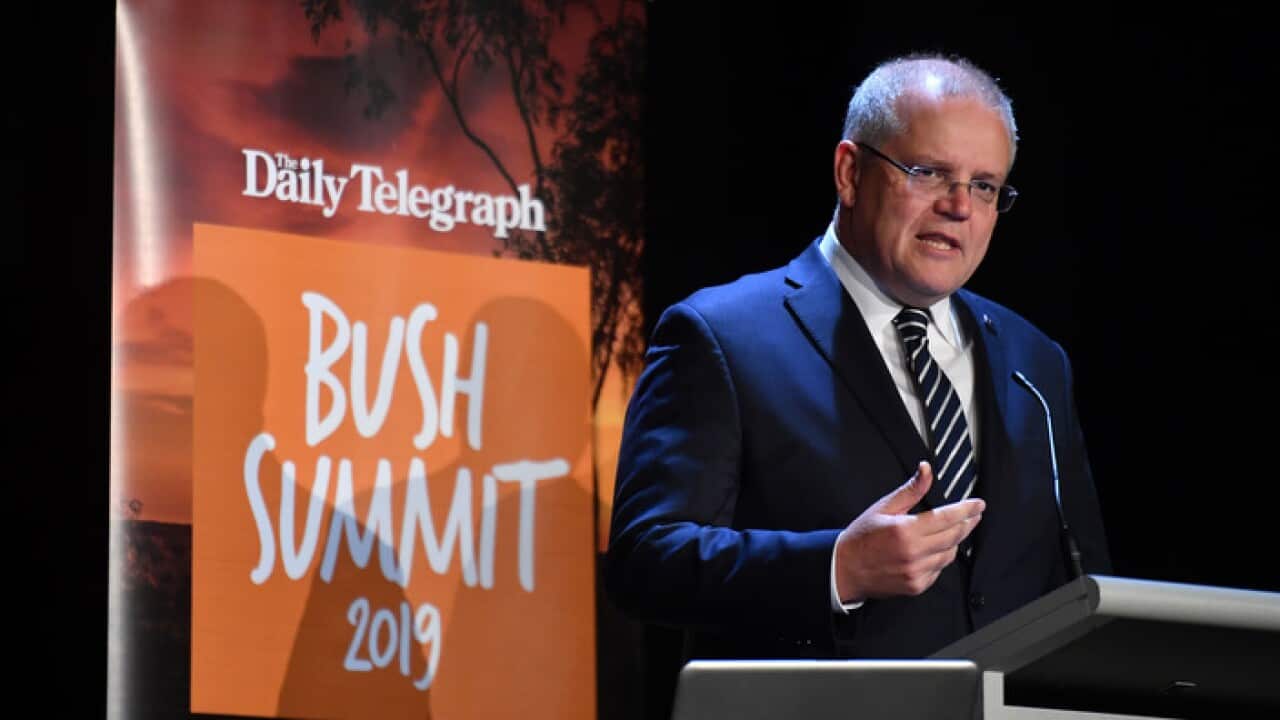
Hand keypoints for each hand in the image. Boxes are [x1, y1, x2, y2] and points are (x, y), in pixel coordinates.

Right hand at [834, 461, 984, 601]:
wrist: (843, 569)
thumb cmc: (861, 538)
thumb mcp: (883, 508)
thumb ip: (910, 490)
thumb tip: (926, 469)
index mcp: (905, 531)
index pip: (947, 518)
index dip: (967, 509)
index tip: (978, 504)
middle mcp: (914, 553)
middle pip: (954, 536)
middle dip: (968, 523)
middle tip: (974, 515)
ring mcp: (916, 572)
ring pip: (950, 554)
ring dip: (955, 541)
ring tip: (954, 530)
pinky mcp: (916, 585)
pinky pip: (939, 570)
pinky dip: (941, 558)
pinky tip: (934, 549)